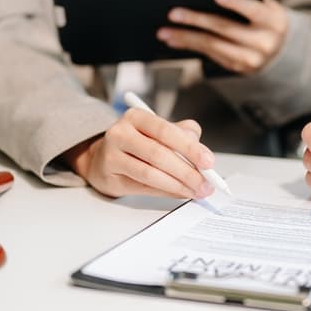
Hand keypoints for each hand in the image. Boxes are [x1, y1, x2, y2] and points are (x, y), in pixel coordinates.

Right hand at [63, 108, 216, 199]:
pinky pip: (143, 188)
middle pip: (158, 154)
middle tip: (206, 184)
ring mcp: (111, 156)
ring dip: (177, 186)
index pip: (166, 131)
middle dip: (187, 172)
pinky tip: (180, 193)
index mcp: (136, 117)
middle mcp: (120, 133)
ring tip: (195, 191)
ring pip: (150, 174)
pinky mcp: (109, 178)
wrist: (102, 158)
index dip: (190, 147)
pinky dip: (166, 192)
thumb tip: (201, 152)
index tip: (208, 162)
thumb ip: (183, 135)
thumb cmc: (138, 143)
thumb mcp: (159, 132)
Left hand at [156, 0, 288, 73]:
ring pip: (213, 45)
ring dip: (185, 37)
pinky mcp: (236, 67)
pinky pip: (209, 54)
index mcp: (274, 21)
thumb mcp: (265, 6)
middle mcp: (264, 42)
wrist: (279, 48)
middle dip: (197, 19)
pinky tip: (174, 39)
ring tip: (164, 31)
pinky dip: (189, 46)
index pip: (254, 10)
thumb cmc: (265, 17)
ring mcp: (250, 59)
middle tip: (173, 13)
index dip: (236, 2)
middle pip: (226, 28)